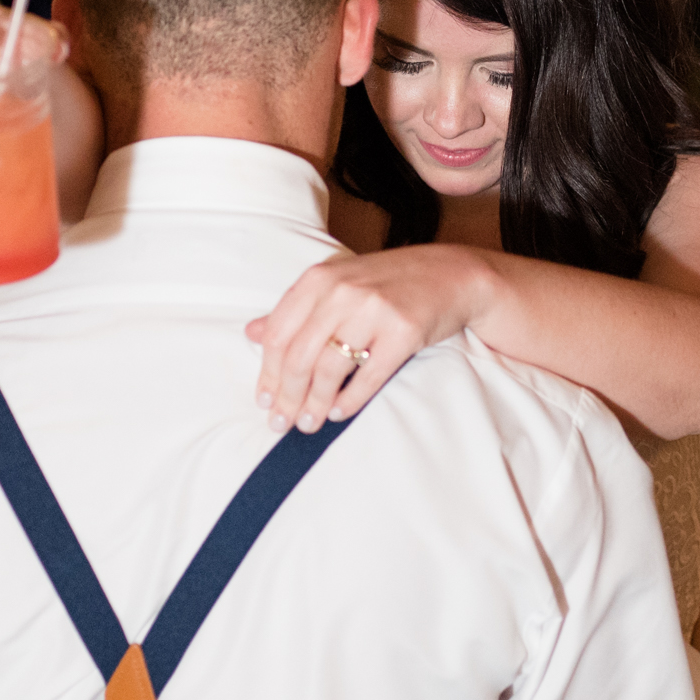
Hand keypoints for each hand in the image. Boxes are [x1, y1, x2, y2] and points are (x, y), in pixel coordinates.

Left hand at [247, 244, 491, 433]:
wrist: (449, 275)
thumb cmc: (387, 282)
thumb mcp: (336, 284)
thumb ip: (294, 309)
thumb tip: (251, 332)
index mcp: (319, 279)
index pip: (278, 333)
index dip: (268, 372)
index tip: (264, 400)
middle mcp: (342, 291)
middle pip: (299, 356)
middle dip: (287, 396)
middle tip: (281, 422)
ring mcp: (374, 310)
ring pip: (329, 369)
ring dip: (315, 404)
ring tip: (309, 424)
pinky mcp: (404, 332)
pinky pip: (368, 376)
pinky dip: (349, 400)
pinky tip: (339, 413)